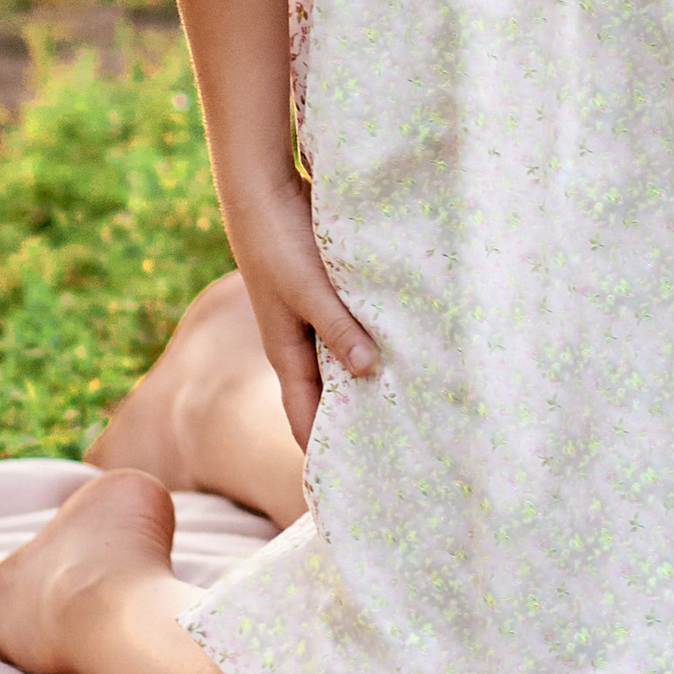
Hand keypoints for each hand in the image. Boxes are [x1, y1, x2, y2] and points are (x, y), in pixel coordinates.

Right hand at [219, 165, 377, 456]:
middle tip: (397, 443)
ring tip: (412, 396)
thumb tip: (369, 372)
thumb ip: (338, 328)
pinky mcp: (325, 289)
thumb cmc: (279, 243)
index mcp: (285, 353)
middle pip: (326, 393)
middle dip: (353, 418)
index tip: (348, 485)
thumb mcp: (310, 289)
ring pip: (342, 358)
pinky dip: (371, 336)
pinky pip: (350, 324)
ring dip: (368, 374)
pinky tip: (405, 336)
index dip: (320, 452)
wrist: (261, 189)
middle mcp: (297, 341)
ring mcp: (311, 315)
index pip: (303, 418)